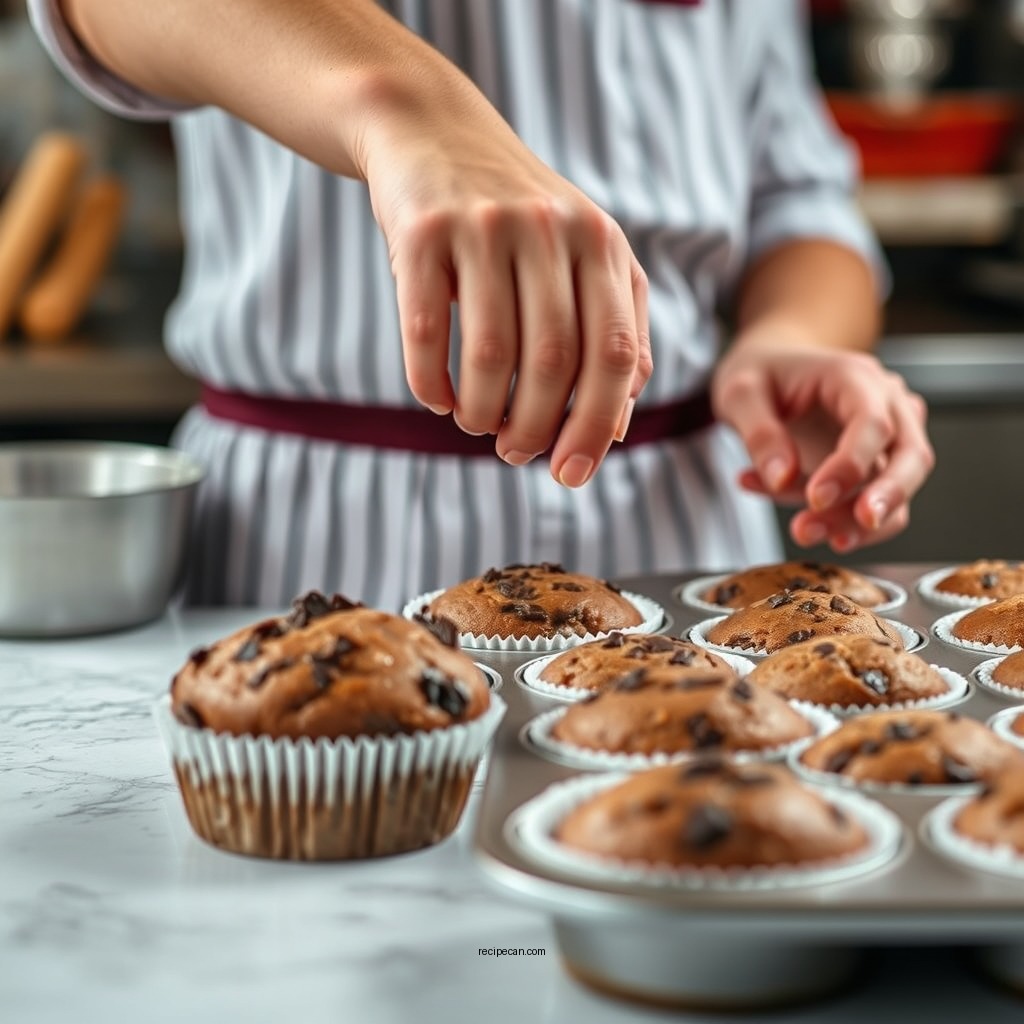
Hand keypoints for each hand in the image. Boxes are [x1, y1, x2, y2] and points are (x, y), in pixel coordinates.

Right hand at [357, 78, 651, 486]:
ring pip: (490, 355)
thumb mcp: (583, 260)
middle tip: (514, 452)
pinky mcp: (421, 231)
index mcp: (600, 244)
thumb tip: (617, 428)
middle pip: (554, 363)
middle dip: (534, 429)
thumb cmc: (518, 221)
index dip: (597, 427)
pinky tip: (438, 400)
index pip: (618, 356)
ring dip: (482, 413)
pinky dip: (430, 385)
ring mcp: (483, 226)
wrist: (433, 134)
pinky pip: (425, 331)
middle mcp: (549, 229)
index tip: (570, 475)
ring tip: (477, 424)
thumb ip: (614, 334)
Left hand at [711, 338, 933, 552]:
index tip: (815, 498)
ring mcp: (887, 436)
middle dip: (883, 501)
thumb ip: (759, 434)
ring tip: (803, 532)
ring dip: (856, 522)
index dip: (850, 466)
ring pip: (897, 488)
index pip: (873, 423)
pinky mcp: (876, 466)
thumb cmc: (760, 375)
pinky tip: (795, 517)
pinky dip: (840, 519)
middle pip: (911, 456)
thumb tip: (781, 478)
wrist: (768, 370)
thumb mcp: (739, 393)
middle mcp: (885, 403)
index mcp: (854, 376)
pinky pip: (871, 502)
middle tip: (842, 536)